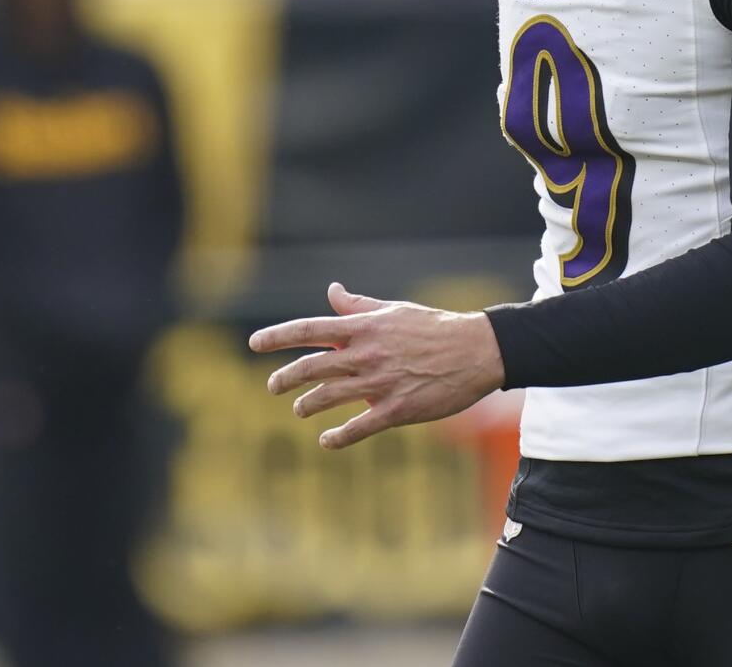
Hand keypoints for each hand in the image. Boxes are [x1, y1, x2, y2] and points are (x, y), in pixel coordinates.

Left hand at [249, 282, 505, 450]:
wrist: (477, 351)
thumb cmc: (434, 327)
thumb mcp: (394, 310)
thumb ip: (358, 305)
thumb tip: (332, 291)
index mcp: (364, 327)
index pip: (310, 329)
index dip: (278, 336)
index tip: (255, 343)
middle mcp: (367, 354)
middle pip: (313, 366)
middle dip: (286, 377)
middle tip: (271, 386)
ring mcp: (381, 382)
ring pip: (329, 396)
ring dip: (308, 404)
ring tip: (299, 410)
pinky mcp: (398, 409)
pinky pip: (360, 426)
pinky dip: (339, 436)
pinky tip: (327, 441)